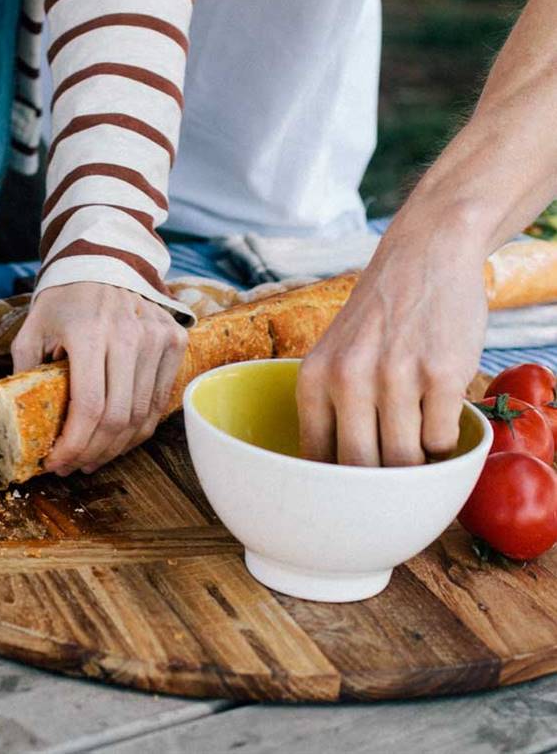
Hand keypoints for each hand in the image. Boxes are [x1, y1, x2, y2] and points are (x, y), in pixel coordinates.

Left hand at [11, 282, 187, 474]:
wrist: (106, 260)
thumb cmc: (66, 298)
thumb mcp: (34, 328)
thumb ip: (25, 371)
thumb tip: (18, 419)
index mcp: (89, 332)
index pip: (89, 406)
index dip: (73, 444)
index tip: (55, 462)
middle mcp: (129, 336)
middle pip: (118, 418)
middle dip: (92, 453)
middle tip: (72, 466)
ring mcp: (157, 338)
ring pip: (142, 415)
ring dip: (117, 447)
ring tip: (93, 458)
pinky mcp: (174, 341)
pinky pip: (159, 400)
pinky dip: (140, 427)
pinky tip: (118, 438)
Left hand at [296, 236, 487, 466]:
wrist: (424, 257)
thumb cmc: (379, 316)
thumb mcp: (334, 355)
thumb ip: (330, 410)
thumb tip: (336, 482)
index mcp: (313, 378)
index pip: (317, 460)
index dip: (336, 488)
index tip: (350, 498)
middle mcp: (348, 378)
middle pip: (362, 469)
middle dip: (379, 485)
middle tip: (390, 484)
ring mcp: (396, 377)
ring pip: (405, 460)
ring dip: (415, 462)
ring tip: (415, 437)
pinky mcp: (441, 375)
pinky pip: (441, 440)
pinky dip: (442, 440)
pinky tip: (437, 413)